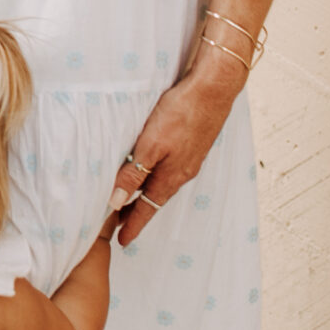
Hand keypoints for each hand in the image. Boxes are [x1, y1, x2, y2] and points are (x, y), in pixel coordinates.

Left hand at [111, 57, 243, 245]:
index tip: (122, 241)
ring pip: (163, 182)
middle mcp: (182, 171)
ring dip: (146, 193)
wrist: (213, 88)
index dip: (133, 225)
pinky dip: (157, 176)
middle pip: (155, 198)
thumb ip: (134, 173)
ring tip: (131, 199)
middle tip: (119, 223)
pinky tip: (153, 169)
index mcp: (171, 176)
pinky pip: (171, 169)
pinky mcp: (193, 144)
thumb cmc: (181, 113)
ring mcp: (190, 158)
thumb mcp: (150, 144)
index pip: (147, 208)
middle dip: (137, 212)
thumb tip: (116, 201)